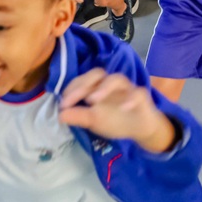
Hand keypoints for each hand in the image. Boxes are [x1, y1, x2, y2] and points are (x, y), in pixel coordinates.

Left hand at [59, 68, 177, 153]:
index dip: (72, 89)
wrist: (139, 128)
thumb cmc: (115, 120)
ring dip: (104, 87)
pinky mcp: (141, 96)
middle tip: (72, 99)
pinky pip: (137, 93)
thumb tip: (60, 115)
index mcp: (98, 87)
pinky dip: (131, 98)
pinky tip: (124, 107)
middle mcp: (111, 83)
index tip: (63, 104)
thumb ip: (78, 117)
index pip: (83, 80)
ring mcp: (127, 88)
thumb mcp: (93, 121)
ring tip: (93, 100)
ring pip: (117, 78)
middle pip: (98, 73)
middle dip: (84, 84)